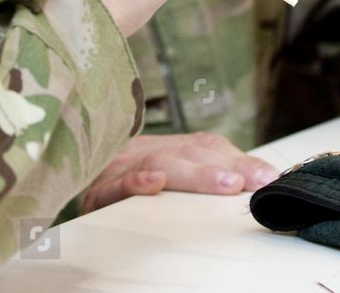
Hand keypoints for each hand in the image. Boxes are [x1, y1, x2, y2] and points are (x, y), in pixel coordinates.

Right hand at [80, 133, 279, 213]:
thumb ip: (209, 170)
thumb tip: (261, 179)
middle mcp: (147, 152)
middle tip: (252, 182)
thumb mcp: (171, 172)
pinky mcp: (95, 191)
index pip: (208, 148)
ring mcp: (120, 168)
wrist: (71, 165)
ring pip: (159, 164)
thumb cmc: (128, 179)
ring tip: (225, 185)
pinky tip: (154, 184)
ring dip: (194, 175)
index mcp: (169, 148)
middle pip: (189, 154)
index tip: (268, 177)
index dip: (239, 159)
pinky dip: (135, 183)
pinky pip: (113, 186)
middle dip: (225, 168)